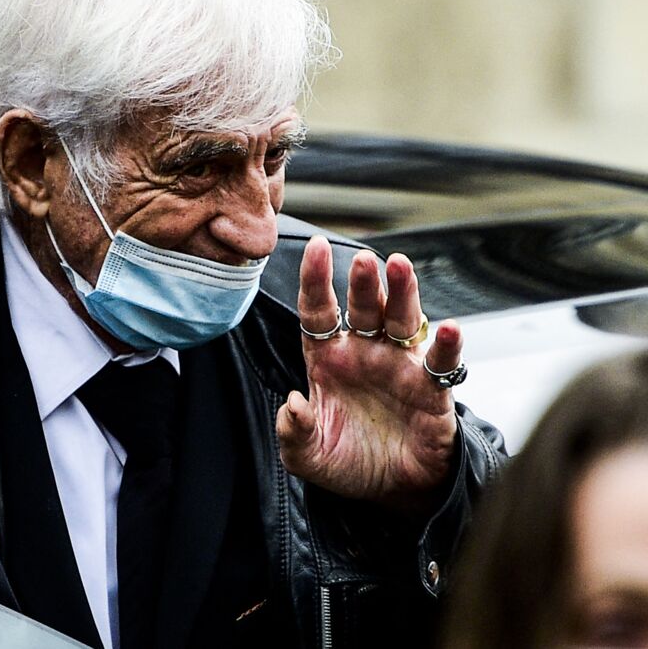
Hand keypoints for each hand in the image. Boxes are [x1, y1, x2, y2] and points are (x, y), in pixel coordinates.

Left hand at [275, 236, 460, 512]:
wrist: (391, 493)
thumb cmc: (346, 463)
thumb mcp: (307, 456)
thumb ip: (294, 432)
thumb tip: (293, 403)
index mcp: (328, 359)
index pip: (319, 311)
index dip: (316, 280)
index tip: (317, 247)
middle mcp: (364, 353)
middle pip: (363, 308)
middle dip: (363, 282)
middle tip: (364, 259)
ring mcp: (400, 367)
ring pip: (402, 320)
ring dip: (402, 293)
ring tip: (400, 267)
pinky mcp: (432, 390)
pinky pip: (440, 363)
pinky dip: (446, 344)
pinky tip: (449, 327)